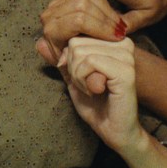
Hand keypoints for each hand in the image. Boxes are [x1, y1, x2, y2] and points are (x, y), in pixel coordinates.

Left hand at [38, 0, 125, 92]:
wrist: (67, 55)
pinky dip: (104, 2)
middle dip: (105, 18)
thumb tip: (63, 61)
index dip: (100, 28)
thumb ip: (68, 67)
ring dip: (107, 10)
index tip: (117, 38)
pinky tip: (113, 16)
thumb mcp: (71, 71)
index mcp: (50, 30)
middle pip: (83, 5)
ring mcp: (57, 2)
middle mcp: (50, 14)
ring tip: (118, 26)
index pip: (78, 20)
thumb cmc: (73, 66)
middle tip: (120, 31)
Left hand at [58, 36, 142, 153]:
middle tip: (88, 86)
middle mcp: (122, 42)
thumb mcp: (72, 77)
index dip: (70, 61)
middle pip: (75, 44)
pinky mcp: (125, 70)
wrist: (114, 130)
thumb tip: (40, 41)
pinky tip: (96, 91)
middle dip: (74, 69)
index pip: (75, 37)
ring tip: (93, 89)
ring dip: (79, 77)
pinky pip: (90, 62)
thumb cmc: (96, 105)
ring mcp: (126, 56)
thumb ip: (60, 59)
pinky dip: (84, 81)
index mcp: (112, 39)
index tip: (84, 79)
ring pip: (80, 53)